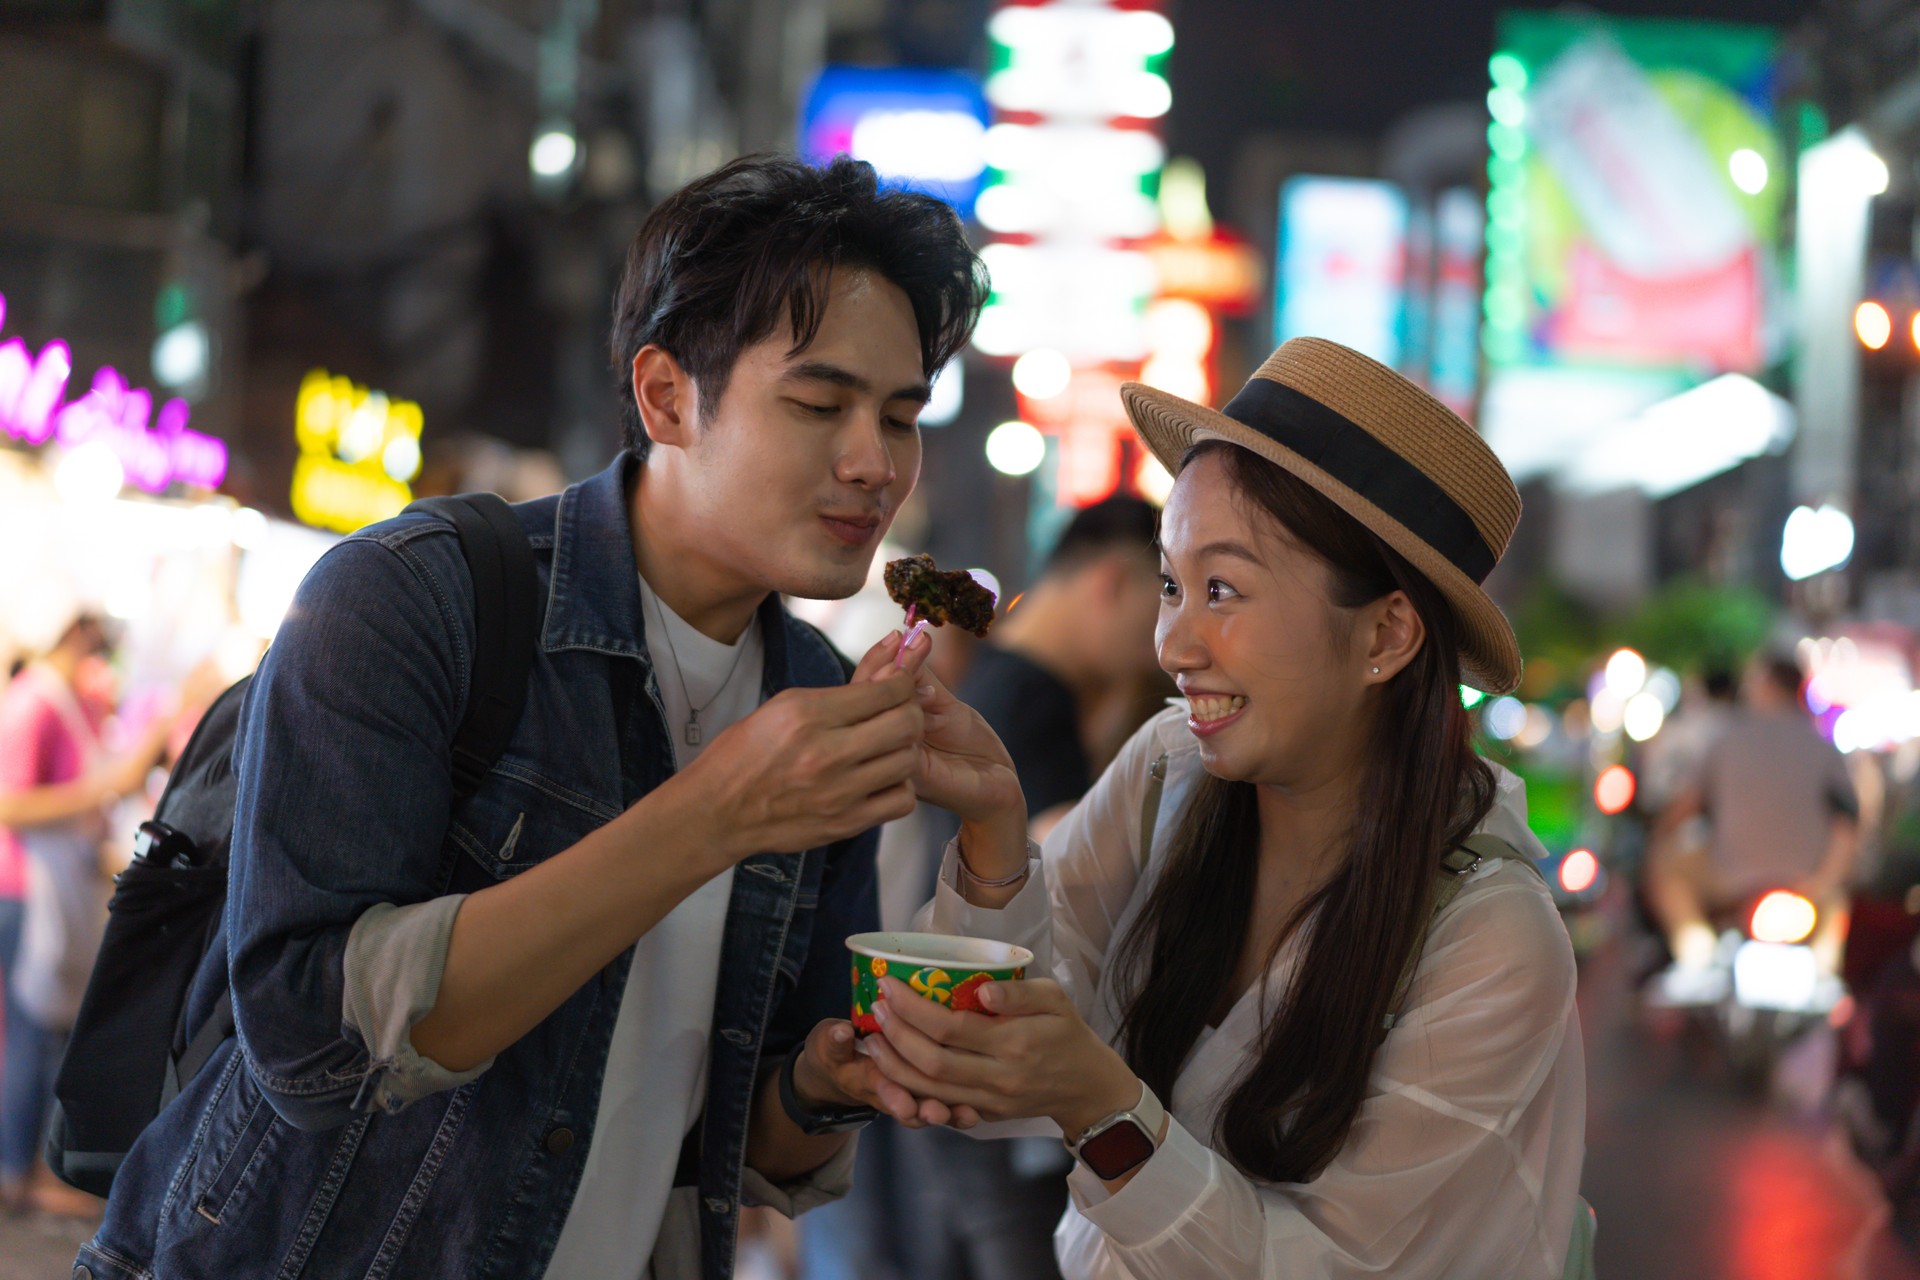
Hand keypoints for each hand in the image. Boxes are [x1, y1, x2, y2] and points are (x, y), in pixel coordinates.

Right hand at [671, 671, 922, 863]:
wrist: (718, 811)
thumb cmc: (745, 754)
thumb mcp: (782, 706)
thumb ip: (835, 696)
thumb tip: (884, 678)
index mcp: (808, 716)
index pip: (885, 691)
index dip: (901, 682)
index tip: (898, 684)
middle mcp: (826, 754)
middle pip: (905, 723)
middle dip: (911, 711)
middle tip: (901, 713)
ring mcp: (839, 792)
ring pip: (908, 761)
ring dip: (905, 749)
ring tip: (888, 746)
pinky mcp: (845, 823)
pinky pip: (901, 801)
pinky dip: (899, 787)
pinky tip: (881, 779)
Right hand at [790, 1018, 979, 1129]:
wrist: (840, 1073)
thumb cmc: (835, 1053)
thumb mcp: (826, 1045)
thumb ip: (833, 1041)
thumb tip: (841, 1031)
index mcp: (865, 1080)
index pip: (880, 1087)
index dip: (893, 1096)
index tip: (905, 1103)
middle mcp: (890, 1093)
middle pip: (910, 1108)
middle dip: (926, 1109)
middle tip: (940, 1112)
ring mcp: (909, 1096)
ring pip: (929, 1110)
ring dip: (948, 1114)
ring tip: (967, 1115)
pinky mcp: (925, 1092)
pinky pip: (944, 1106)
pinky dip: (959, 1111)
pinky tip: (978, 1111)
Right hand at [851, 630, 1022, 827]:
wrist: (997, 784)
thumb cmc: (969, 743)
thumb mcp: (944, 703)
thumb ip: (920, 679)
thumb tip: (903, 643)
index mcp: (882, 724)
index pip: (862, 688)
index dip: (876, 660)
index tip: (899, 633)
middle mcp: (880, 744)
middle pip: (861, 702)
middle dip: (888, 668)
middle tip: (914, 644)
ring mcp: (892, 763)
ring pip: (880, 721)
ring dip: (904, 692)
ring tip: (930, 684)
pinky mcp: (911, 780)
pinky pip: (899, 746)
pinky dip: (915, 719)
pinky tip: (933, 707)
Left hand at [860, 976, 1140, 1139]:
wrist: (1087, 1087)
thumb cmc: (1068, 1034)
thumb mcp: (1056, 1000)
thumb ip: (1020, 993)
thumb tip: (982, 991)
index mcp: (1014, 1044)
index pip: (951, 1028)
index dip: (914, 1008)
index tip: (890, 985)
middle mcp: (998, 1077)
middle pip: (932, 1062)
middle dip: (896, 1035)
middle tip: (877, 1008)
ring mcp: (989, 1102)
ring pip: (929, 1091)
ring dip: (894, 1066)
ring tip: (874, 1039)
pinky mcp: (984, 1116)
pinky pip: (940, 1107)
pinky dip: (910, 1090)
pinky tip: (893, 1068)